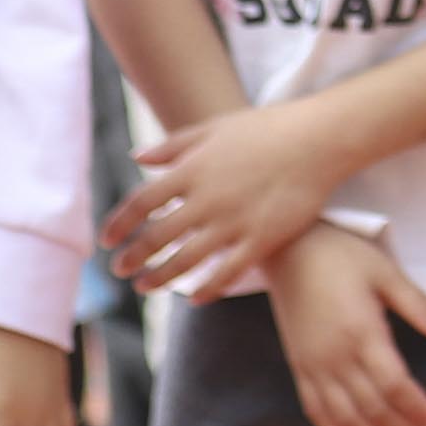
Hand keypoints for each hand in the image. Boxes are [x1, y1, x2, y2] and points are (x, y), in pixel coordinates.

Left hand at [109, 93, 347, 297]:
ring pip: (185, 260)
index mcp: (193, 169)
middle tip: (119, 271)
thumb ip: (173, 145)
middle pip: (157, 236)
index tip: (107, 240)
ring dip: (160, 277)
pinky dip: (206, 288)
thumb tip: (136, 157)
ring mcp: (234, 221)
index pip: (142, 202)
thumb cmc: (266, 129)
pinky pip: (226, 273)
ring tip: (145, 286)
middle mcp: (207, 198)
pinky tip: (194, 298)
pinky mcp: (261, 239)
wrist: (318, 139)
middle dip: (133, 257)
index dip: (119, 224)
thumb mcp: (215, 128)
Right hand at [267, 223, 425, 425]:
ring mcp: (313, 365)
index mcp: (361, 332)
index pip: (395, 386)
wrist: (288, 250)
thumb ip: (418, 305)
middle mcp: (335, 356)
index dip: (420, 410)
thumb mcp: (385, 271)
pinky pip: (315, 410)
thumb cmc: (342, 255)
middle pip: (374, 408)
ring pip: (346, 417)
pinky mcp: (298, 367)